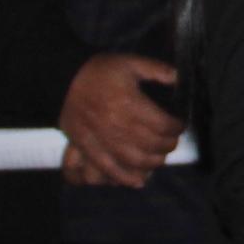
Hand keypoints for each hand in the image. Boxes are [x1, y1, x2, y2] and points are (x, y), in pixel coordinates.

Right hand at [59, 53, 183, 187]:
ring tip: (159, 155)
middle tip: (172, 139)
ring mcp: (102, 139)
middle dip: (168, 144)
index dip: (177, 127)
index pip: (163, 125)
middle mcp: (116, 124)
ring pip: (136, 161)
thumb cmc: (99, 71)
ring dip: (153, 162)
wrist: (64, 79)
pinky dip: (126, 178)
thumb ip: (157, 70)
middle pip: (153, 145)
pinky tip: (139, 180)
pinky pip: (109, 169)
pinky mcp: (88, 148)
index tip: (179, 124)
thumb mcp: (130, 62)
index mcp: (129, 103)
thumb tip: (179, 79)